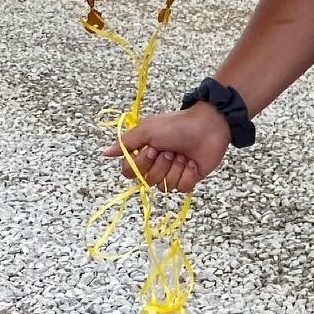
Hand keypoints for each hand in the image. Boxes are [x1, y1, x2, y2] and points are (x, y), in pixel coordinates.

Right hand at [101, 105, 230, 193]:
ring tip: (183, 155)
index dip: (141, 164)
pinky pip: (182, 188)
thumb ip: (126, 143)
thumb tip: (105, 152)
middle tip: (171, 150)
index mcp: (145, 153)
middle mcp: (157, 165)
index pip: (130, 172)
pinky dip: (188, 174)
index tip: (153, 149)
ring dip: (175, 169)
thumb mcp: (148, 130)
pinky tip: (193, 163)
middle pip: (148, 181)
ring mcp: (173, 173)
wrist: (208, 125)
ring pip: (165, 187)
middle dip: (161, 165)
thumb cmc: (177, 125)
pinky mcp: (189, 178)